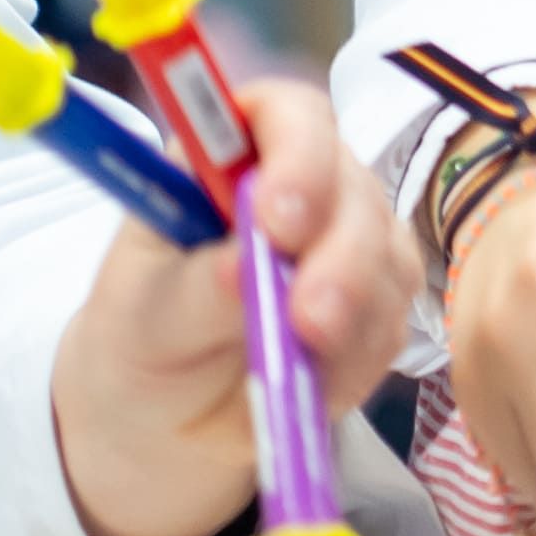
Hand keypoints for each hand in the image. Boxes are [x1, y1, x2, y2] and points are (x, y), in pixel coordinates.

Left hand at [50, 77, 422, 535]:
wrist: (161, 418)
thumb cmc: (143, 338)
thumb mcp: (145, 313)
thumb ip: (196, 286)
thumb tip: (243, 264)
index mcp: (232, 157)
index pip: (288, 116)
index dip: (298, 153)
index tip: (277, 217)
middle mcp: (303, 186)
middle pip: (354, 190)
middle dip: (340, 256)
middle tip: (308, 319)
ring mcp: (348, 245)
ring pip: (388, 259)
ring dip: (354, 316)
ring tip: (302, 364)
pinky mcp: (374, 310)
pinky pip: (392, 326)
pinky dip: (357, 361)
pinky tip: (312, 385)